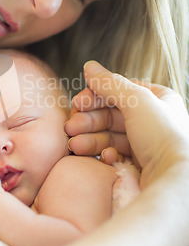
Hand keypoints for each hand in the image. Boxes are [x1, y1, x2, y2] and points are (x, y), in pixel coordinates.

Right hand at [66, 61, 188, 187]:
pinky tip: (105, 157)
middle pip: (110, 115)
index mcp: (158, 99)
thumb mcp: (136, 100)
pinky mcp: (139, 165)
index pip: (118, 91)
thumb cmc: (164, 136)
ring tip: (75, 145)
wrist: (176, 179)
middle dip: (88, 120)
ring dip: (90, 139)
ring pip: (109, 136)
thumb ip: (109, 83)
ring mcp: (146, 143)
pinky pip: (116, 155)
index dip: (95, 96)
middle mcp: (153, 120)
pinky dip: (105, 154)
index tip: (77, 103)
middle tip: (70, 126)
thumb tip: (89, 66)